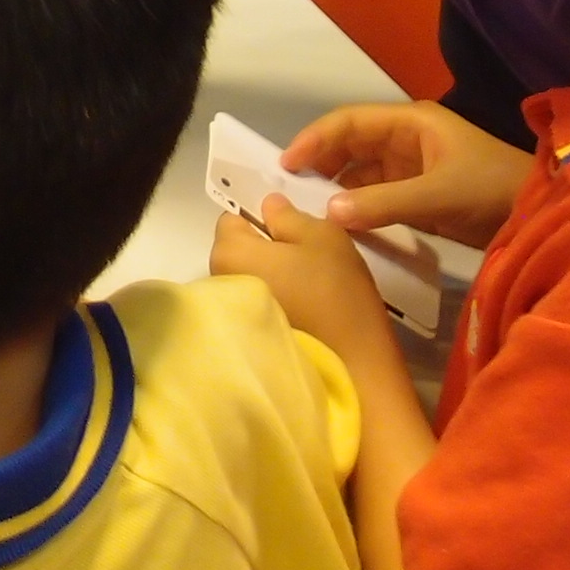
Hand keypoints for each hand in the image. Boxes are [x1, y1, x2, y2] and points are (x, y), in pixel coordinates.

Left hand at [215, 204, 400, 372]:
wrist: (351, 365)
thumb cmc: (334, 292)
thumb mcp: (321, 237)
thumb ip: (288, 215)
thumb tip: (268, 205)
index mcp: (229, 251)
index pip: (233, 217)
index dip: (261, 217)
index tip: (289, 226)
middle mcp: (218, 281)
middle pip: (239, 249)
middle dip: (265, 247)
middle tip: (306, 254)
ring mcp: (229, 313)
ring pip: (249, 277)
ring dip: (271, 275)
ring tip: (309, 282)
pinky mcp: (246, 336)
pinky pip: (258, 302)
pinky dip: (276, 299)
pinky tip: (305, 307)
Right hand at [281, 103, 534, 247]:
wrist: (540, 214)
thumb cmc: (491, 191)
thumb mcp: (438, 196)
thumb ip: (384, 203)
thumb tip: (327, 212)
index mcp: (411, 123)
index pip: (350, 121)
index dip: (316, 139)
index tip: (287, 165)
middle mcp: (407, 139)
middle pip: (351, 143)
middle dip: (321, 162)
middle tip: (290, 190)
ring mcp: (413, 167)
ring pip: (361, 170)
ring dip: (336, 186)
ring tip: (308, 208)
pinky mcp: (419, 194)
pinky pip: (376, 194)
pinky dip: (356, 205)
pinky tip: (340, 223)